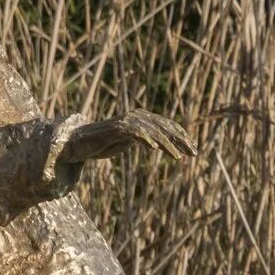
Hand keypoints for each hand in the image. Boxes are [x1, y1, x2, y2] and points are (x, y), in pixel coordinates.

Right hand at [61, 111, 196, 166]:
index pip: (168, 125)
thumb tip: (158, 143)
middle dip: (181, 140)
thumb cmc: (105, 143)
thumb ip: (143, 139)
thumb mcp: (129, 142)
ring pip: (153, 131)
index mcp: (142, 119)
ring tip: (178, 158)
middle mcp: (137, 116)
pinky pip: (134, 132)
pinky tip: (154, 148)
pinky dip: (144, 139)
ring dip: (167, 145)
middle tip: (194, 153)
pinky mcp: (117, 128)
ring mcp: (127, 121)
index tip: (194, 149)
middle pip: (165, 127)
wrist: (80, 143)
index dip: (182, 136)